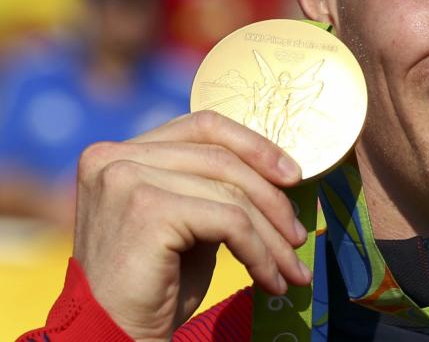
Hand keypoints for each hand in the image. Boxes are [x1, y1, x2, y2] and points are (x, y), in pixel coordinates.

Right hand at [73, 111, 311, 340]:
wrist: (110, 336)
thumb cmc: (151, 284)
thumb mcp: (183, 219)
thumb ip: (210, 186)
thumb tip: (278, 169)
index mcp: (119, 152)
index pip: (203, 126)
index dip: (254, 146)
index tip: (292, 175)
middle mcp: (115, 157)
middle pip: (223, 158)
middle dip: (272, 198)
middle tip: (299, 233)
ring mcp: (128, 180)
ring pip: (232, 194)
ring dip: (272, 235)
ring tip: (292, 266)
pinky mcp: (148, 210)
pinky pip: (230, 223)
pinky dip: (260, 253)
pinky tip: (270, 279)